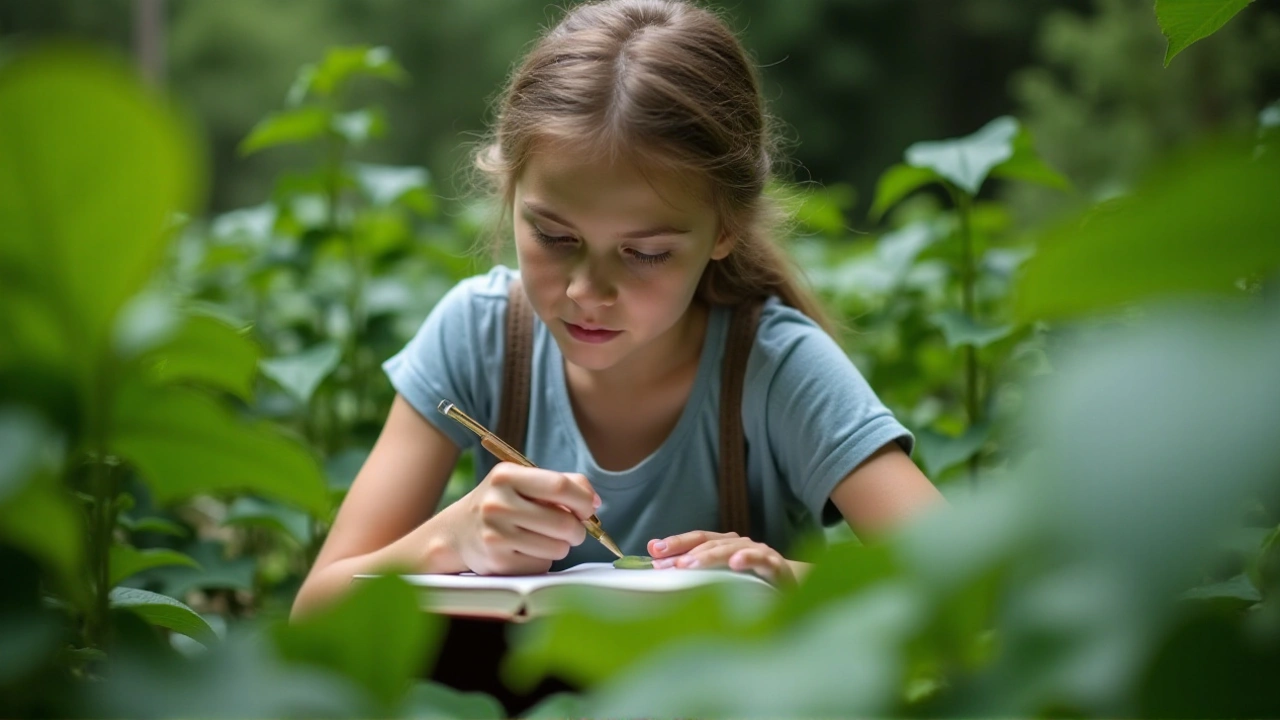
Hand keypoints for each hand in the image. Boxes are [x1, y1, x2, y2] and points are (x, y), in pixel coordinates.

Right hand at [437, 461, 599, 574]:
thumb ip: (561, 483)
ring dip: (561, 546)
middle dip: (577, 530)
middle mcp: (497, 504)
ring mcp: (496, 535)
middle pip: (563, 522)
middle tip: (573, 530)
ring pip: (557, 548)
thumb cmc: (501, 503)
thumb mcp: (521, 481)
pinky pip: (542, 565)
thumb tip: (594, 502)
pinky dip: (543, 560)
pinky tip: (527, 551)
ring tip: (544, 538)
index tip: (587, 508)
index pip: (560, 486)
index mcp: (506, 476)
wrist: (456, 532)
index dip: (583, 500)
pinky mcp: (498, 562)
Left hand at [647, 531, 795, 585]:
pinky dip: (748, 559)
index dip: (676, 543)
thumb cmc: (751, 581)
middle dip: (688, 551)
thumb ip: (690, 566)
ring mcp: (757, 553)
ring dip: (710, 555)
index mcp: (724, 544)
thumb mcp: (719, 576)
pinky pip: (762, 560)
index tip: (654, 551)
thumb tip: (654, 555)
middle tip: (670, 563)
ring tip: (691, 564)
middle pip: (710, 542)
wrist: (791, 587)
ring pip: (732, 549)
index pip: (697, 538)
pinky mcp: (776, 566)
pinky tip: (736, 564)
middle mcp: (739, 544)